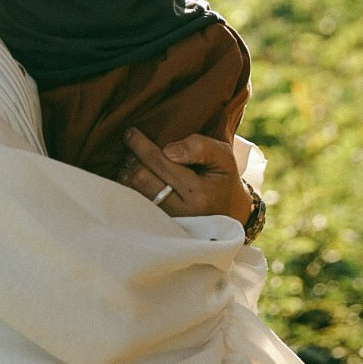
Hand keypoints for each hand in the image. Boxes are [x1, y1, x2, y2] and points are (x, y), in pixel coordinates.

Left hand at [118, 128, 253, 225]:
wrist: (234, 215)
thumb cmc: (224, 180)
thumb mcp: (223, 157)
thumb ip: (199, 147)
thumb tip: (167, 150)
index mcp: (199, 193)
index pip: (160, 163)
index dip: (140, 145)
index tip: (129, 133)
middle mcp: (184, 212)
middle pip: (142, 180)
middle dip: (132, 159)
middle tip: (131, 147)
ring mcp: (172, 224)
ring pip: (136, 196)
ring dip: (128, 176)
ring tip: (132, 162)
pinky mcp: (164, 231)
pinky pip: (138, 208)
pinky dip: (131, 191)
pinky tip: (133, 180)